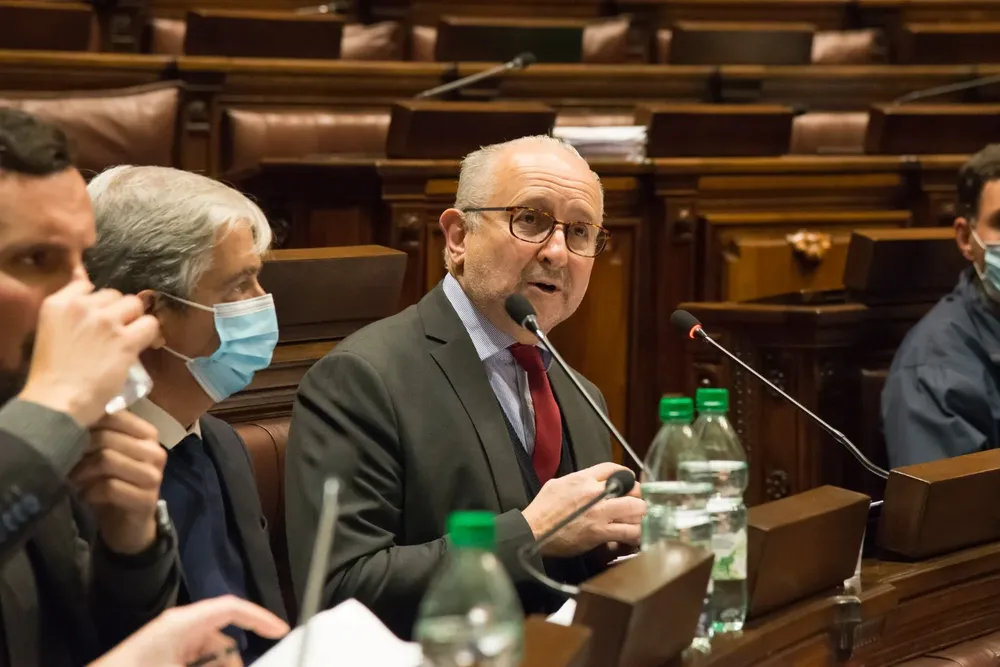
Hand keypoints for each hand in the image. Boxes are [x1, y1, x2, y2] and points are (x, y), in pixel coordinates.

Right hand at [18, 278, 159, 426]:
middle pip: (115, 295)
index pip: (86, 284)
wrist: (57, 400)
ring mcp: (104, 322)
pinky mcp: (125, 339)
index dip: (98, 301)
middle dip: (118, 311)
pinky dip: (150, 334)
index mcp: (58, 303)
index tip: (99, 316)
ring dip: (135, 320)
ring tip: (129, 338)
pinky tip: (142, 345)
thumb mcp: (51, 330)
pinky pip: (150, 324)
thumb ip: (69, 305)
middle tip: (115, 332)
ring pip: (135, 305)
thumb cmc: (52, 373)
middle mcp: (82, 307)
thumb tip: (81, 273)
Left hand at [70, 411, 165, 554]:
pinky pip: (110, 488)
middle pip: (106, 438)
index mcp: (148, 434)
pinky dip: (90, 492)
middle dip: (79, 451)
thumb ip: (99, 434)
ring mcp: (154, 476)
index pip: (113, 416)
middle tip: (65, 463)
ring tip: (74, 480)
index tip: (68, 438)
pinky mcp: (147, 499)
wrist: (129, 524)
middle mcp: (155, 451)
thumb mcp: (107, 454)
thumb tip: (68, 415)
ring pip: (107, 461)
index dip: (86, 425)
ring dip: (83, 473)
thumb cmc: (114, 483)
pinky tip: (85, 496)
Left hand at [88, 595, 289, 666]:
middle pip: (223, 640)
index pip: (231, 609)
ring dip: (218, 665)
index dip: (259, 618)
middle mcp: (179, 629)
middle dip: (233, 661)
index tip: (281, 633)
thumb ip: (218, 663)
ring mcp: (170, 644)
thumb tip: (238, 661)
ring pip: (210, 656)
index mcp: (184, 623)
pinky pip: (196, 661)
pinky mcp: (163, 658)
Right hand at [521, 462, 645, 557]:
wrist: (533, 530)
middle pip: (632, 488)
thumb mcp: (558, 484)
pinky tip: (639, 536)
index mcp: (583, 478)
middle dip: (639, 496)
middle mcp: (595, 493)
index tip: (630, 481)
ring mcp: (600, 513)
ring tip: (643, 520)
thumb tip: (587, 482)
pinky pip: (628, 532)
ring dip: (642, 515)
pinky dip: (636, 535)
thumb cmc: (542, 510)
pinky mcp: (600, 532)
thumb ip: (577, 481)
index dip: (626, 474)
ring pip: (635, 509)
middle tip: (640, 503)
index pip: (613, 469)